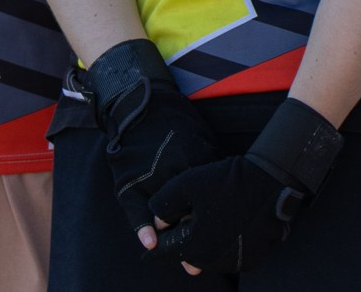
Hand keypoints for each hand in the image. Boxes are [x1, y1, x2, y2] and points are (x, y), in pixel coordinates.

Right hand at [83, 40, 219, 246]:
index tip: (225, 230)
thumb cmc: (174, 123)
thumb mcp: (201, 137)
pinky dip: (143, 229)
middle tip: (206, 250)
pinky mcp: (129, 183)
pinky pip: (136, 211)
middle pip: (190, 210)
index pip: (210, 194)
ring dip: (174, 233)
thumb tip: (230, 181)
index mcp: (195, 161)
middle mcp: (174, 171)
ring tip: (186, 253)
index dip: (216, 213)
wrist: (138, 106)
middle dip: (198, 229)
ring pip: (165, 213)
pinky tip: (151, 243)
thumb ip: (212, 162)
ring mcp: (151, 179)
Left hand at [152, 154, 293, 273]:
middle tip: (195, 213)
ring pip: (208, 256)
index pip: (167, 249)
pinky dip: (224, 243)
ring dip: (205, 241)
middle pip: (188, 255)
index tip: (170, 220)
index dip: (165, 232)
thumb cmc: (227, 181)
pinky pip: (228, 255)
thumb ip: (163, 205)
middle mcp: (214, 262)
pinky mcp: (251, 259)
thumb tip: (157, 224)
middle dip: (185, 237)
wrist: (271, 181)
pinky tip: (229, 222)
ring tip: (214, 214)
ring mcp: (235, 263)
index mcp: (195, 247)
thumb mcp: (187, 184)